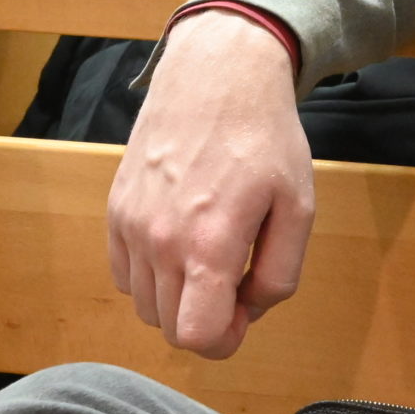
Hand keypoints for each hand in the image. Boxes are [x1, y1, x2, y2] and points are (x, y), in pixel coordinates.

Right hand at [106, 9, 314, 359]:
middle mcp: (160, 240)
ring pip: (144, 304)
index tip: (243, 307)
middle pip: (170, 328)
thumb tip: (247, 311)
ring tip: (205, 253)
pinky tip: (178, 240)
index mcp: (209, 244)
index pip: (197, 339)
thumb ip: (279, 275)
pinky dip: (149, 273)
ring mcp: (131, 224)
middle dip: (206, 317)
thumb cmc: (264, 138)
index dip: (227, 339)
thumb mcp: (299, 207)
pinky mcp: (115, 209)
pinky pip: (123, 274)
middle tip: (234, 276)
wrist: (215, 74)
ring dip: (176, 296)